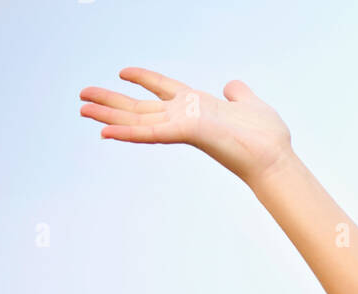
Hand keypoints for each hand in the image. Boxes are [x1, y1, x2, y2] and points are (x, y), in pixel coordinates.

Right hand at [80, 68, 293, 185]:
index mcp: (198, 106)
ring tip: (82, 110)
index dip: (144, 79)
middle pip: (141, 108)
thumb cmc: (268, 137)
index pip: (164, 89)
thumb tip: (232, 86)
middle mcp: (186, 116)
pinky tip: (105, 133)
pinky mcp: (187, 133)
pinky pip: (152, 133)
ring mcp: (184, 125)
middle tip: (82, 99)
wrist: (276, 157)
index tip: (123, 72)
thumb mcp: (251, 104)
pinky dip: (128, 133)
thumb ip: (239, 93)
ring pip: (139, 121)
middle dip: (112, 104)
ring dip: (109, 117)